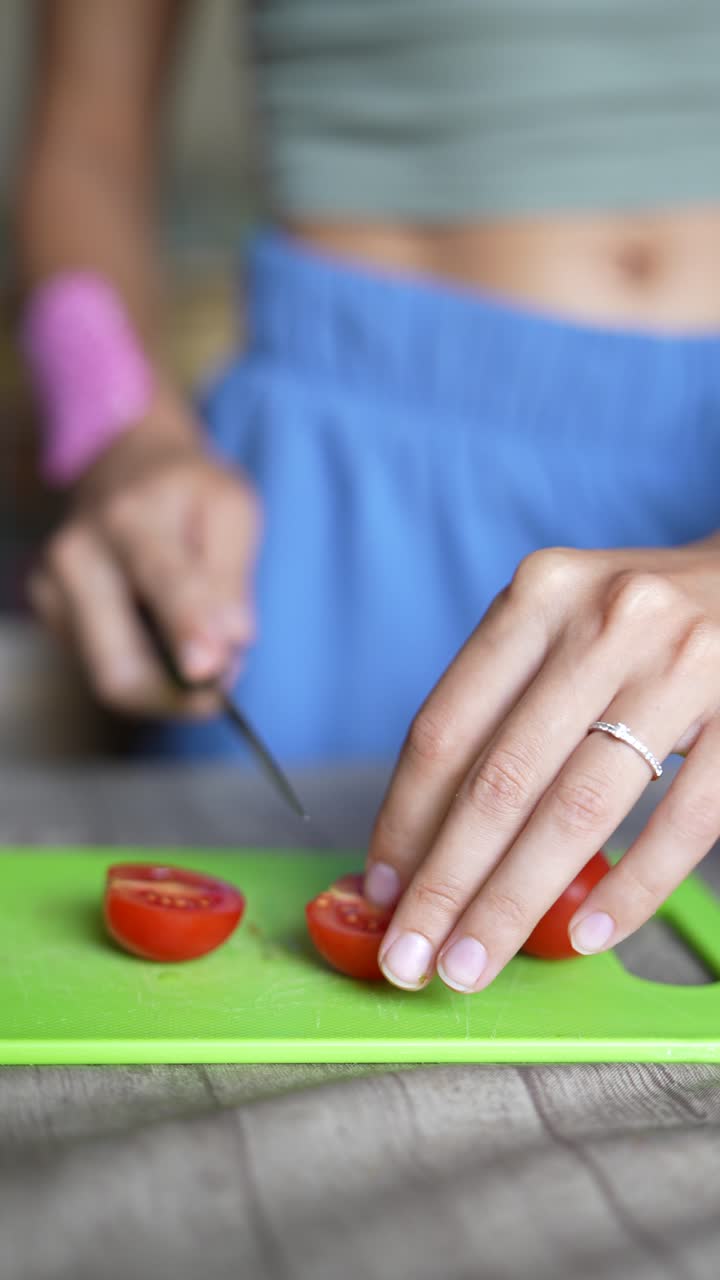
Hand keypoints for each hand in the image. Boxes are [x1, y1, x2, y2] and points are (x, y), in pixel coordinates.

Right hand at [29, 399, 260, 717]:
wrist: (125, 466)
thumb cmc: (188, 491)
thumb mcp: (231, 511)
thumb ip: (231, 576)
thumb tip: (231, 640)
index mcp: (128, 518)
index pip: (160, 583)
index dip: (187, 632)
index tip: (211, 672)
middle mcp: (77, 557)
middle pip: (119, 665)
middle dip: (178, 694)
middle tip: (227, 678)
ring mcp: (53, 590)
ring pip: (112, 678)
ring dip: (167, 683)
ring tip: (203, 644)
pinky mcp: (50, 614)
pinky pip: (106, 667)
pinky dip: (146, 667)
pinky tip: (164, 631)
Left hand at [365, 540, 719, 991]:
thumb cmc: (641, 624)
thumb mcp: (563, 626)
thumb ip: (500, 706)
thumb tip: (422, 840)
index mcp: (540, 596)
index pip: (446, 729)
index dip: (403, 822)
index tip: (380, 891)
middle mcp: (606, 621)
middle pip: (501, 781)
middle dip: (445, 885)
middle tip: (411, 960)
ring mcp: (683, 667)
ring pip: (577, 811)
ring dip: (514, 903)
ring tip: (473, 964)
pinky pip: (682, 823)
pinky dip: (630, 890)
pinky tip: (585, 938)